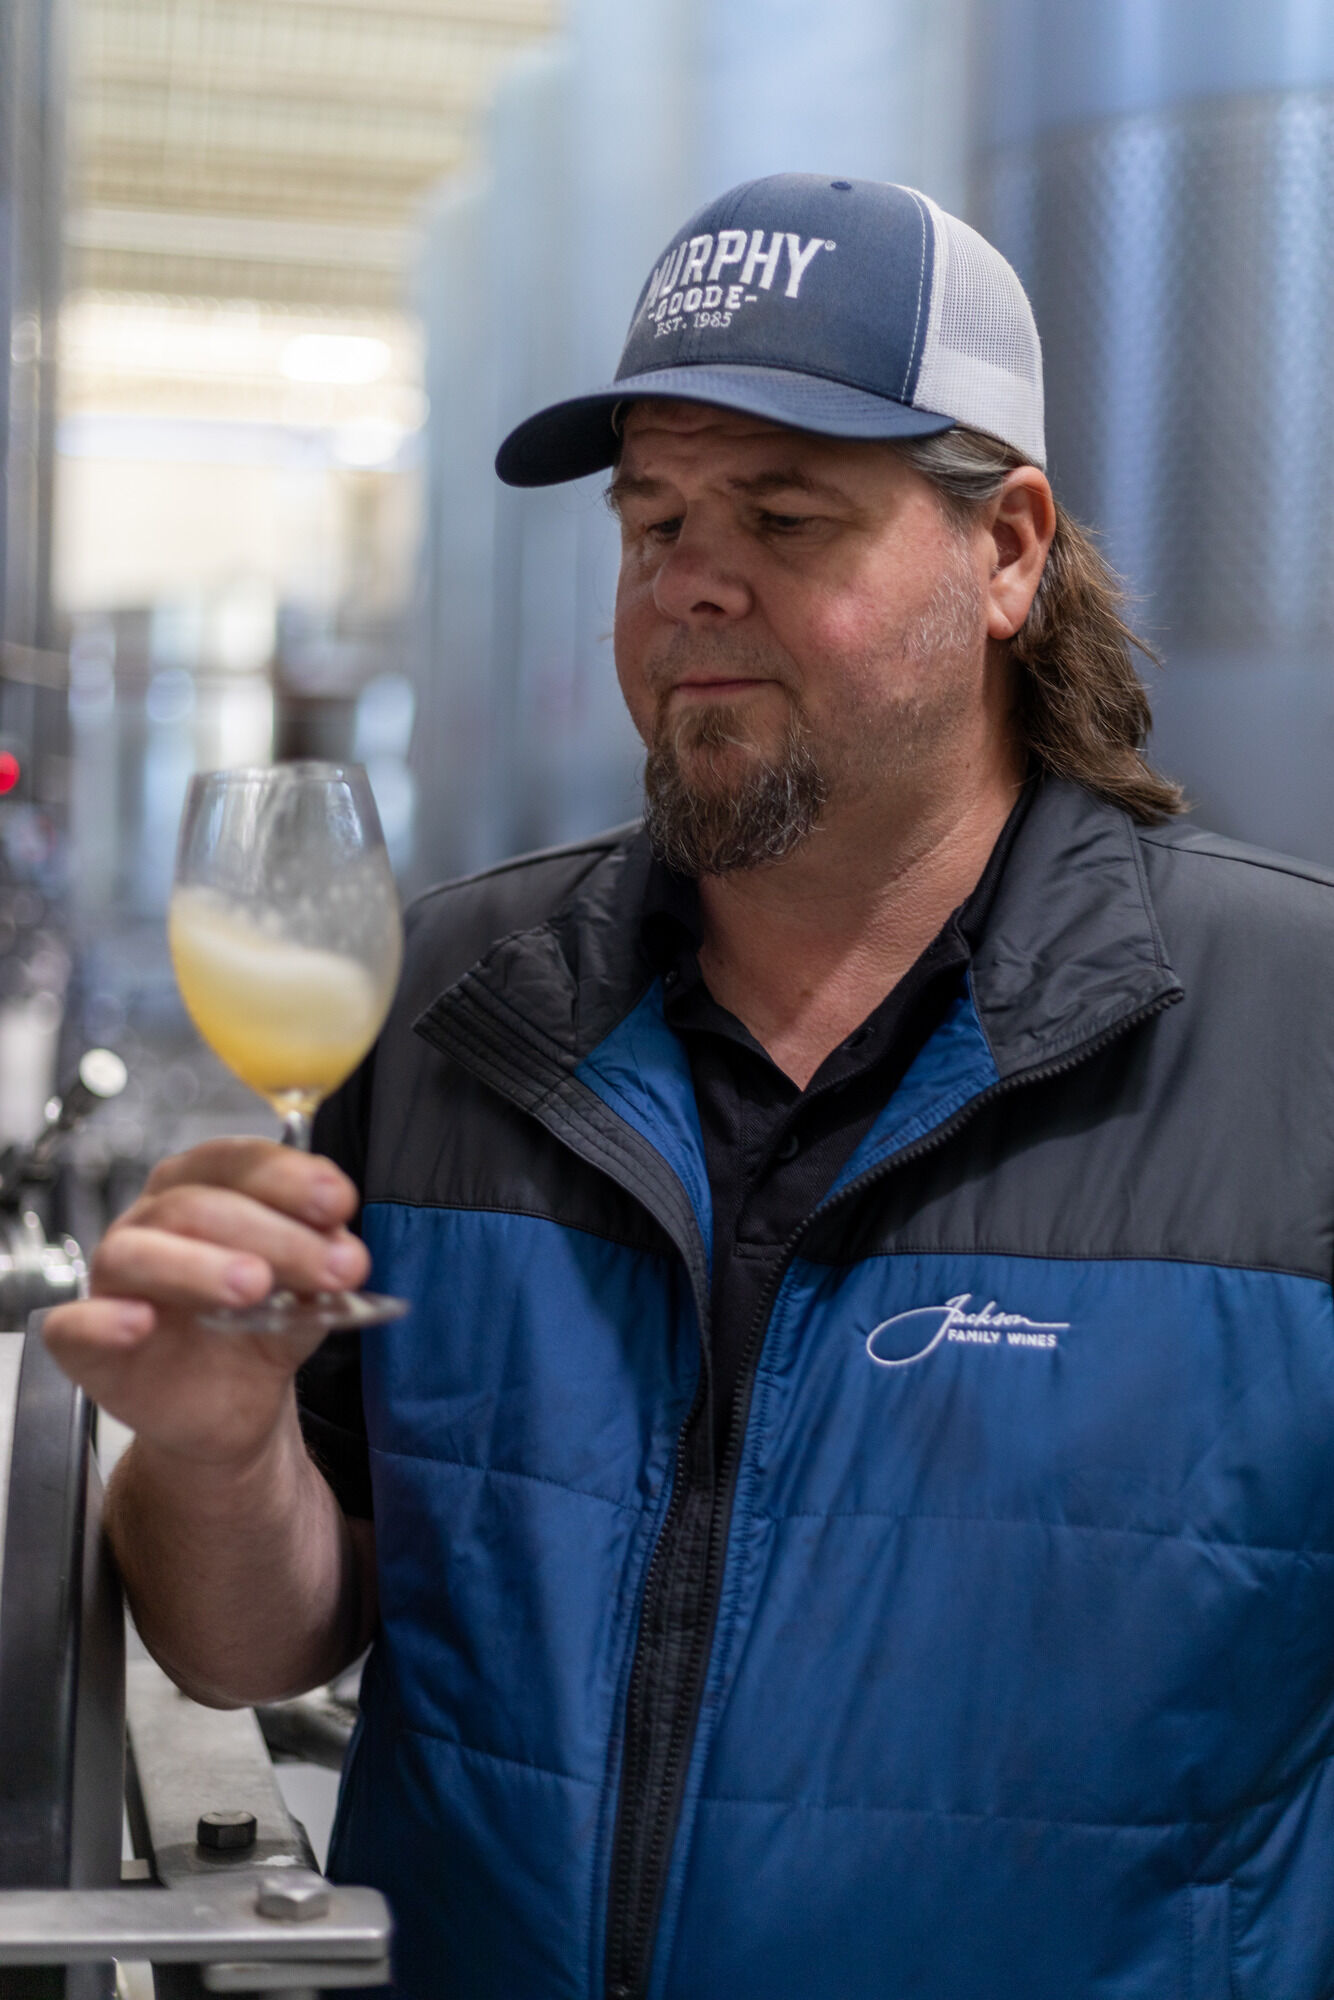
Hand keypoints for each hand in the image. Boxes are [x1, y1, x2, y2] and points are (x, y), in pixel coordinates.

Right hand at [43, 1139, 369, 1470]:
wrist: (230, 1409)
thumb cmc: (257, 1332)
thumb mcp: (305, 1296)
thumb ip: (321, 1268)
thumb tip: (344, 1250)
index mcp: (206, 1191)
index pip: (238, 1163)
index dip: (288, 1177)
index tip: (339, 1202)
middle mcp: (154, 1223)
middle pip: (198, 1206)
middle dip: (272, 1233)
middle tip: (329, 1266)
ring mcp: (115, 1281)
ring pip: (137, 1252)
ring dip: (198, 1265)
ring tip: (254, 1286)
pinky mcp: (85, 1342)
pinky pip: (74, 1324)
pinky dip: (103, 1320)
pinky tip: (141, 1323)